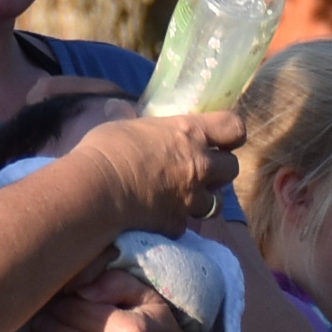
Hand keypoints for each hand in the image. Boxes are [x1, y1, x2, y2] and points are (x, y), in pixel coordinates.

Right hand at [69, 108, 239, 231]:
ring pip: (216, 202)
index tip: (221, 138)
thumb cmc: (107, 151)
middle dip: (220, 170)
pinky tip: (159, 218)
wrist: (97, 192)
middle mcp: (199, 166)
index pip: (234, 127)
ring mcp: (191, 198)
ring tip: (183, 197)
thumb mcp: (121, 125)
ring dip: (203, 199)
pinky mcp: (177, 224)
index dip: (231, 133)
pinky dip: (176, 222)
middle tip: (201, 170)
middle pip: (232, 168)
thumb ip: (131, 120)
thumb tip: (118, 106)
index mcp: (189, 133)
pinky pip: (185, 224)